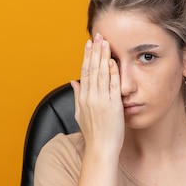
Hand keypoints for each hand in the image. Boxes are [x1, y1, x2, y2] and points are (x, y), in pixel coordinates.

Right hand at [70, 33, 123, 153]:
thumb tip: (73, 82)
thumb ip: (77, 96)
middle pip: (91, 69)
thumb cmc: (94, 134)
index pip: (84, 72)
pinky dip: (112, 73)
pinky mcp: (112, 106)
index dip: (87, 56)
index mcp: (82, 98)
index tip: (89, 44)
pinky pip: (112, 86)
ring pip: (101, 74)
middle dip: (95, 51)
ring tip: (105, 42)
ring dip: (103, 57)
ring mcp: (101, 101)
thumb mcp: (81, 114)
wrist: (101, 149)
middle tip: (98, 36)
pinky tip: (113, 61)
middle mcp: (90, 98)